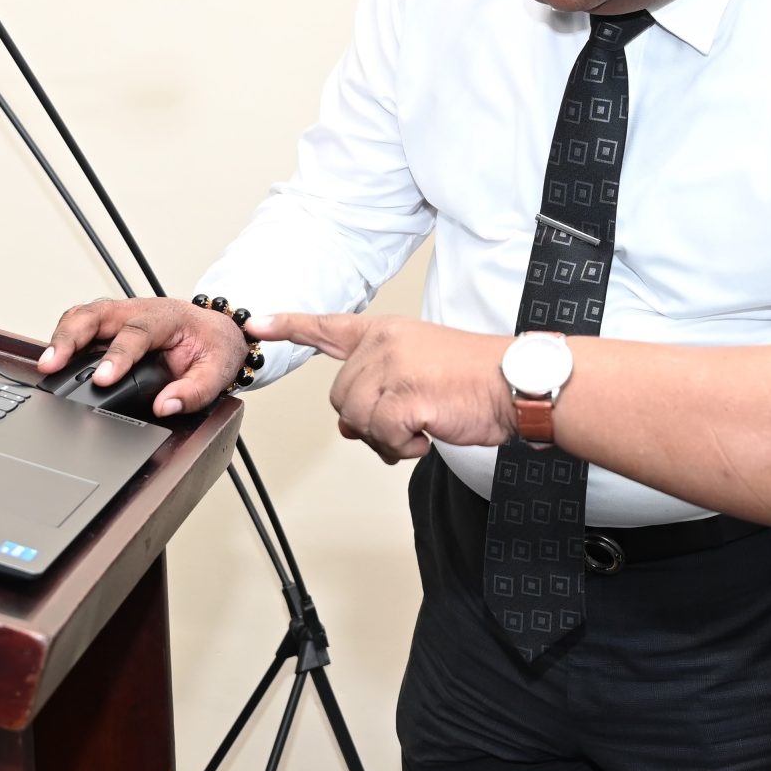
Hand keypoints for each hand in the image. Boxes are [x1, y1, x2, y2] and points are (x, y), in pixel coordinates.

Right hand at [34, 296, 245, 417]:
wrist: (215, 330)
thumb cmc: (213, 346)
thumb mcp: (217, 371)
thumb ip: (194, 391)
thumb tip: (165, 406)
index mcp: (167, 317)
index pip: (137, 333)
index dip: (117, 356)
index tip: (102, 379)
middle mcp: (139, 309)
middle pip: (97, 314)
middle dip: (71, 337)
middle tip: (52, 363)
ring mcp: (121, 313)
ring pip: (82, 315)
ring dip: (61, 336)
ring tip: (46, 363)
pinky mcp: (109, 324)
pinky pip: (80, 323)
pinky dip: (63, 337)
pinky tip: (53, 357)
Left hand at [251, 312, 513, 461]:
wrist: (515, 384)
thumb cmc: (475, 381)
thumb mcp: (419, 374)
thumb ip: (379, 391)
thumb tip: (349, 427)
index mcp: (387, 333)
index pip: (329, 327)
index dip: (289, 327)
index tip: (255, 323)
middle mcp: (383, 345)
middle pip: (342, 398)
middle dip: (370, 421)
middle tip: (409, 424)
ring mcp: (392, 369)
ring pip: (357, 420)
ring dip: (388, 438)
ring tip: (422, 427)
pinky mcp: (403, 397)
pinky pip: (381, 437)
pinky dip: (404, 447)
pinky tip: (428, 434)